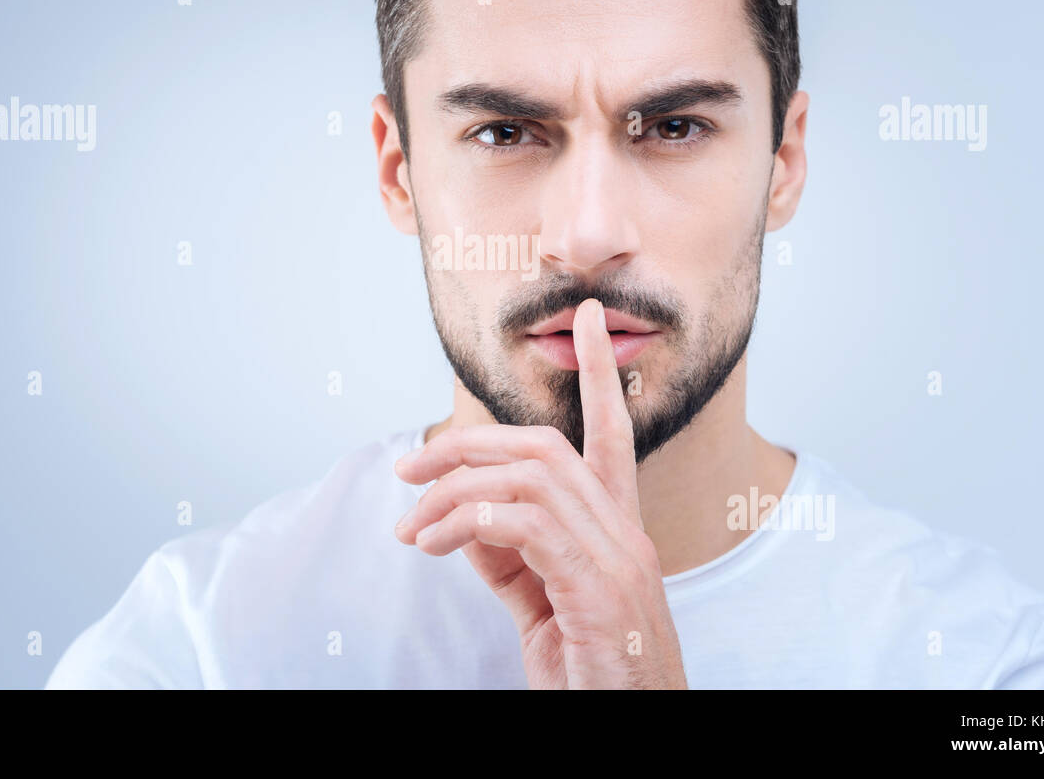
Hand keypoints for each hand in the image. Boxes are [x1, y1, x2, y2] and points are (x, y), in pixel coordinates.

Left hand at [394, 297, 687, 688]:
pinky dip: (465, 524)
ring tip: (411, 523)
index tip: (584, 317)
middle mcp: (625, 531)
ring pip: (528, 477)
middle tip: (409, 468)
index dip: (598, 373)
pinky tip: (433, 545)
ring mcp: (617, 557)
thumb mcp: (541, 606)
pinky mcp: (596, 587)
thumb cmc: (591, 673)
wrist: (634, 726)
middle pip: (544, 447)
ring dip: (454, 490)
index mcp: (618, 530)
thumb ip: (507, 559)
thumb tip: (459, 518)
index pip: (613, 433)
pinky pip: (523, 525)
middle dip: (468, 444)